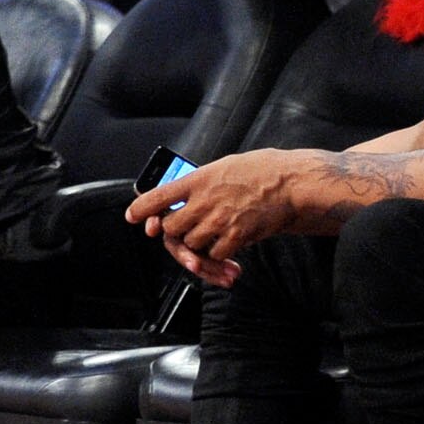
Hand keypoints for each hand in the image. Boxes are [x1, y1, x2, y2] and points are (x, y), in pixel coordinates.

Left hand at [126, 151, 308, 268]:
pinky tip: (230, 250)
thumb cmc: (260, 171)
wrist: (291, 183)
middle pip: (171, 228)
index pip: (157, 196)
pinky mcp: (236, 237)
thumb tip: (180, 196)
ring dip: (198, 246)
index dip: (141, 208)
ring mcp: (218, 220)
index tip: (133, 216)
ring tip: (213, 239)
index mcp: (197, 179)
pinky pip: (214, 254)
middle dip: (175, 233)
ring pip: (190, 244)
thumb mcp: (222, 166)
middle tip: (186, 231)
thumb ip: (199, 183)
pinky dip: (218, 257)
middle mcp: (203, 201)